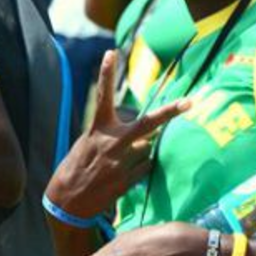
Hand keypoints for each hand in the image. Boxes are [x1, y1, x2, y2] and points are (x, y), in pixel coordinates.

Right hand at [45, 51, 188, 219]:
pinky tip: (123, 174)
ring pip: (147, 148)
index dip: (106, 74)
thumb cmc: (75, 168)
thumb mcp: (87, 144)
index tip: (111, 53)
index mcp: (97, 130)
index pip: (102, 96)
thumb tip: (143, 137)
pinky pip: (145, 168)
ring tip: (119, 162)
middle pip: (148, 124)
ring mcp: (121, 163)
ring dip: (142, 151)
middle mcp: (112, 143)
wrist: (66, 202)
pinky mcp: (127, 181)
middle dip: (170, 112)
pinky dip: (140, 167)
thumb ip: (112, 135)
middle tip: (190, 102)